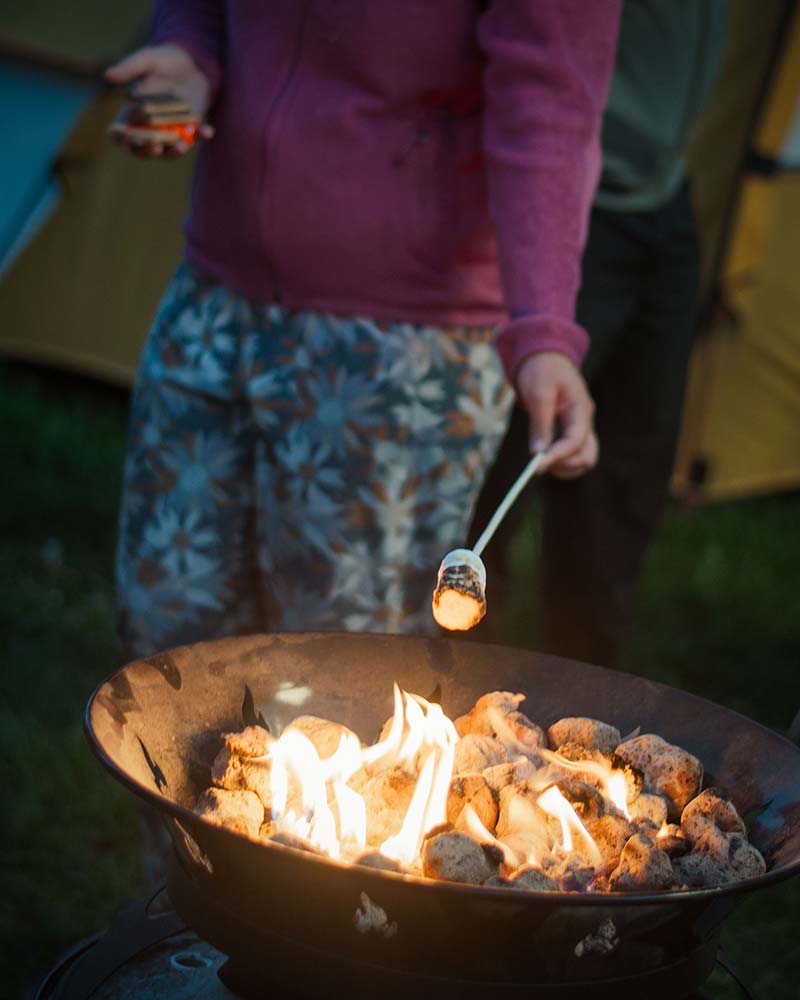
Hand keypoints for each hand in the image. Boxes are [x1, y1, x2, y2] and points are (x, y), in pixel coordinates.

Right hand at [105, 45, 214, 157]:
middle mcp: (150, 129)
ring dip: (175, 152)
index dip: (121, 140)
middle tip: (155, 148)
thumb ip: (129, 68)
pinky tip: (208, 131)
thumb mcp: (147, 60)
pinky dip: (201, 136)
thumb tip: (107, 75)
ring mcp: (171, 132)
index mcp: (133, 114)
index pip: (122, 133)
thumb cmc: (163, 60)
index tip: (126, 140)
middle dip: (148, 151)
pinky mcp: (191, 130)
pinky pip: (195, 138)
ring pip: (169, 150)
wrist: (191, 62)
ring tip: (181, 147)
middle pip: (144, 148)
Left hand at [515, 352, 597, 477]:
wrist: (544, 357)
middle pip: (587, 456)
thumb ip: (540, 424)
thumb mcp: (539, 393)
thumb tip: (538, 454)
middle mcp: (584, 421)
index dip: (558, 456)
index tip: (536, 467)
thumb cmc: (542, 370)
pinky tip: (545, 456)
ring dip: (565, 466)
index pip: (576, 441)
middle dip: (564, 464)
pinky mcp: (571, 431)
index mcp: (580, 409)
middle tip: (539, 463)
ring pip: (584, 459)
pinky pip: (575, 455)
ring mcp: (580, 427)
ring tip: (541, 460)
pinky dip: (562, 462)